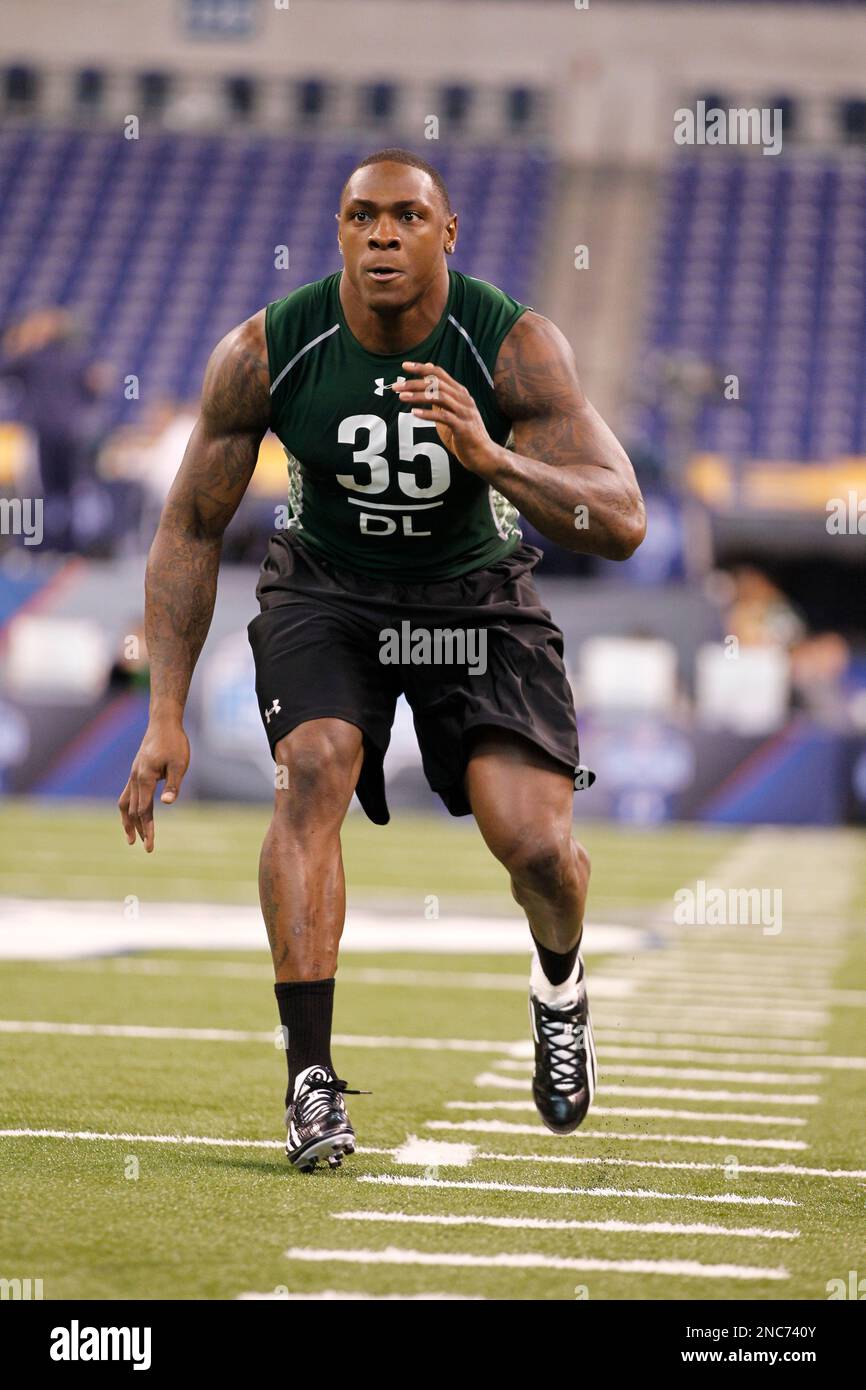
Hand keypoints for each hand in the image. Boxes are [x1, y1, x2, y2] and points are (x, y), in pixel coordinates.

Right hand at [118, 720, 189, 852]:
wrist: (163, 722)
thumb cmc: (174, 742)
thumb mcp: (180, 764)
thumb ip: (173, 785)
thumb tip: (167, 804)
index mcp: (144, 778)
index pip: (144, 811)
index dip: (147, 830)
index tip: (150, 847)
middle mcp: (134, 778)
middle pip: (133, 811)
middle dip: (139, 830)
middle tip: (147, 847)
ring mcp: (133, 774)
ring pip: (125, 803)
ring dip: (128, 821)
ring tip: (131, 837)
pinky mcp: (136, 771)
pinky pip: (127, 794)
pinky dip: (129, 808)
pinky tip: (135, 813)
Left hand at [393, 361, 497, 473]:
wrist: (483, 455)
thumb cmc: (465, 435)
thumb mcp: (451, 413)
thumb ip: (440, 399)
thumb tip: (425, 383)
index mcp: (460, 393)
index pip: (439, 374)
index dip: (422, 368)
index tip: (404, 366)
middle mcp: (464, 399)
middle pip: (437, 383)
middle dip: (414, 383)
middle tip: (396, 386)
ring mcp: (465, 413)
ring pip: (440, 397)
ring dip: (418, 396)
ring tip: (402, 397)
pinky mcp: (463, 427)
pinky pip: (444, 417)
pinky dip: (428, 414)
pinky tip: (414, 413)